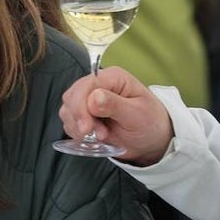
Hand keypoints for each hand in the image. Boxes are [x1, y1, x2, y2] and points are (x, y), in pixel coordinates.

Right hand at [58, 66, 174, 165]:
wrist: (152, 141)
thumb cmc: (150, 123)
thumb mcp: (137, 114)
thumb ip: (115, 105)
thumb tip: (93, 97)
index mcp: (112, 78)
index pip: (85, 85)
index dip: (80, 106)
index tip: (86, 128)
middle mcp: (97, 85)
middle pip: (72, 97)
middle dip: (80, 119)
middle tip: (97, 135)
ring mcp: (87, 100)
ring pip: (67, 111)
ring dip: (79, 128)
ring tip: (102, 137)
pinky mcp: (83, 114)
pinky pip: (69, 122)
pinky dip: (78, 133)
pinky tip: (95, 138)